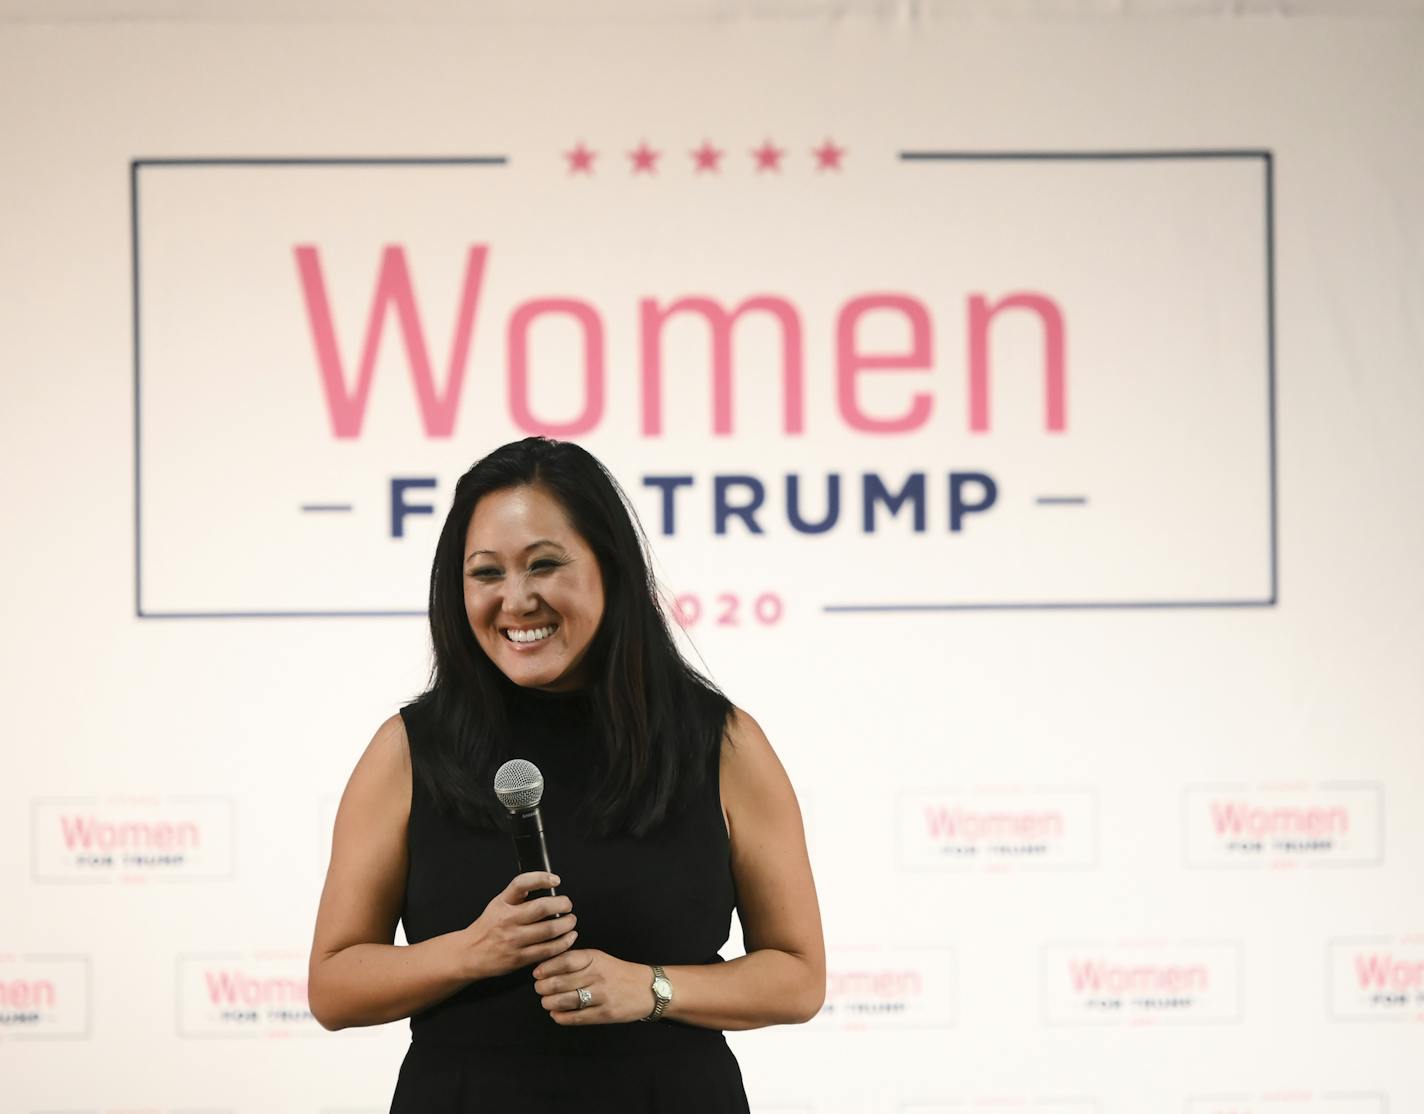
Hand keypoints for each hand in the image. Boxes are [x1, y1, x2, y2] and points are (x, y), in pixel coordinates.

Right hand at [458, 872, 575, 980]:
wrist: (469, 954)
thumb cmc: (488, 927)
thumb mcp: (497, 904)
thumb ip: (517, 895)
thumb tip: (544, 884)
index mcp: (502, 903)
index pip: (521, 884)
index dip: (541, 878)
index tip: (556, 880)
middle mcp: (507, 920)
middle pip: (541, 908)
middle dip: (562, 904)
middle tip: (568, 905)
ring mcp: (513, 940)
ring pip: (548, 930)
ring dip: (566, 924)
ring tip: (571, 921)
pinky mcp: (519, 958)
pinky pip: (547, 951)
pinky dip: (562, 943)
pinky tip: (568, 938)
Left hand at [532, 949, 654, 1024]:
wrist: (647, 989)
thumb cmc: (618, 973)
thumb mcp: (599, 958)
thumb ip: (576, 960)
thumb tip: (546, 965)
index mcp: (594, 958)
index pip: (564, 961)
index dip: (546, 968)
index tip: (537, 973)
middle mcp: (597, 975)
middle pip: (559, 982)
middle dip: (543, 987)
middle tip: (539, 989)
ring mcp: (601, 996)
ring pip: (565, 1001)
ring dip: (549, 1003)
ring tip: (547, 1002)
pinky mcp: (605, 1014)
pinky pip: (576, 1018)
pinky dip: (561, 1017)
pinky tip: (557, 1014)